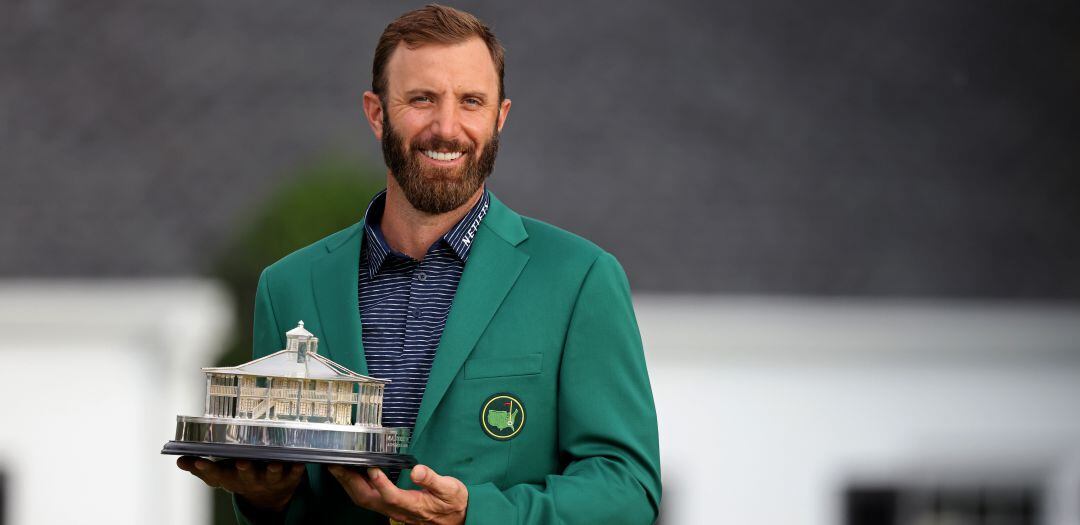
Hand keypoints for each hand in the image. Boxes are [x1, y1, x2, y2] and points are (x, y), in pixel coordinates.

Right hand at [176, 456, 303, 511]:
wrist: (270, 497)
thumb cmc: (242, 478)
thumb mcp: (221, 476)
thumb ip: (201, 468)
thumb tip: (179, 461)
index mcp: (232, 478)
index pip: (216, 475)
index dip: (207, 470)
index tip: (199, 462)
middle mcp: (250, 479)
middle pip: (245, 476)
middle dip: (243, 470)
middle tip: (241, 462)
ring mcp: (270, 479)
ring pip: (271, 475)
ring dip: (272, 470)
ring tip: (273, 464)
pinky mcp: (289, 478)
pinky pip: (295, 474)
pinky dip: (297, 469)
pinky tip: (300, 462)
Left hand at [328, 464, 467, 524]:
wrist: (456, 519)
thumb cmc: (453, 502)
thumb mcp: (450, 489)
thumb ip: (433, 480)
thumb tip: (417, 470)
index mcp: (413, 504)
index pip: (392, 496)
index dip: (380, 483)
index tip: (373, 467)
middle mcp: (398, 510)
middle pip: (368, 499)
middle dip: (350, 481)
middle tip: (337, 464)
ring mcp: (392, 510)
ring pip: (364, 500)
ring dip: (348, 484)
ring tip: (338, 468)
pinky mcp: (390, 508)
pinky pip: (367, 500)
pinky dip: (355, 487)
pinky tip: (351, 476)